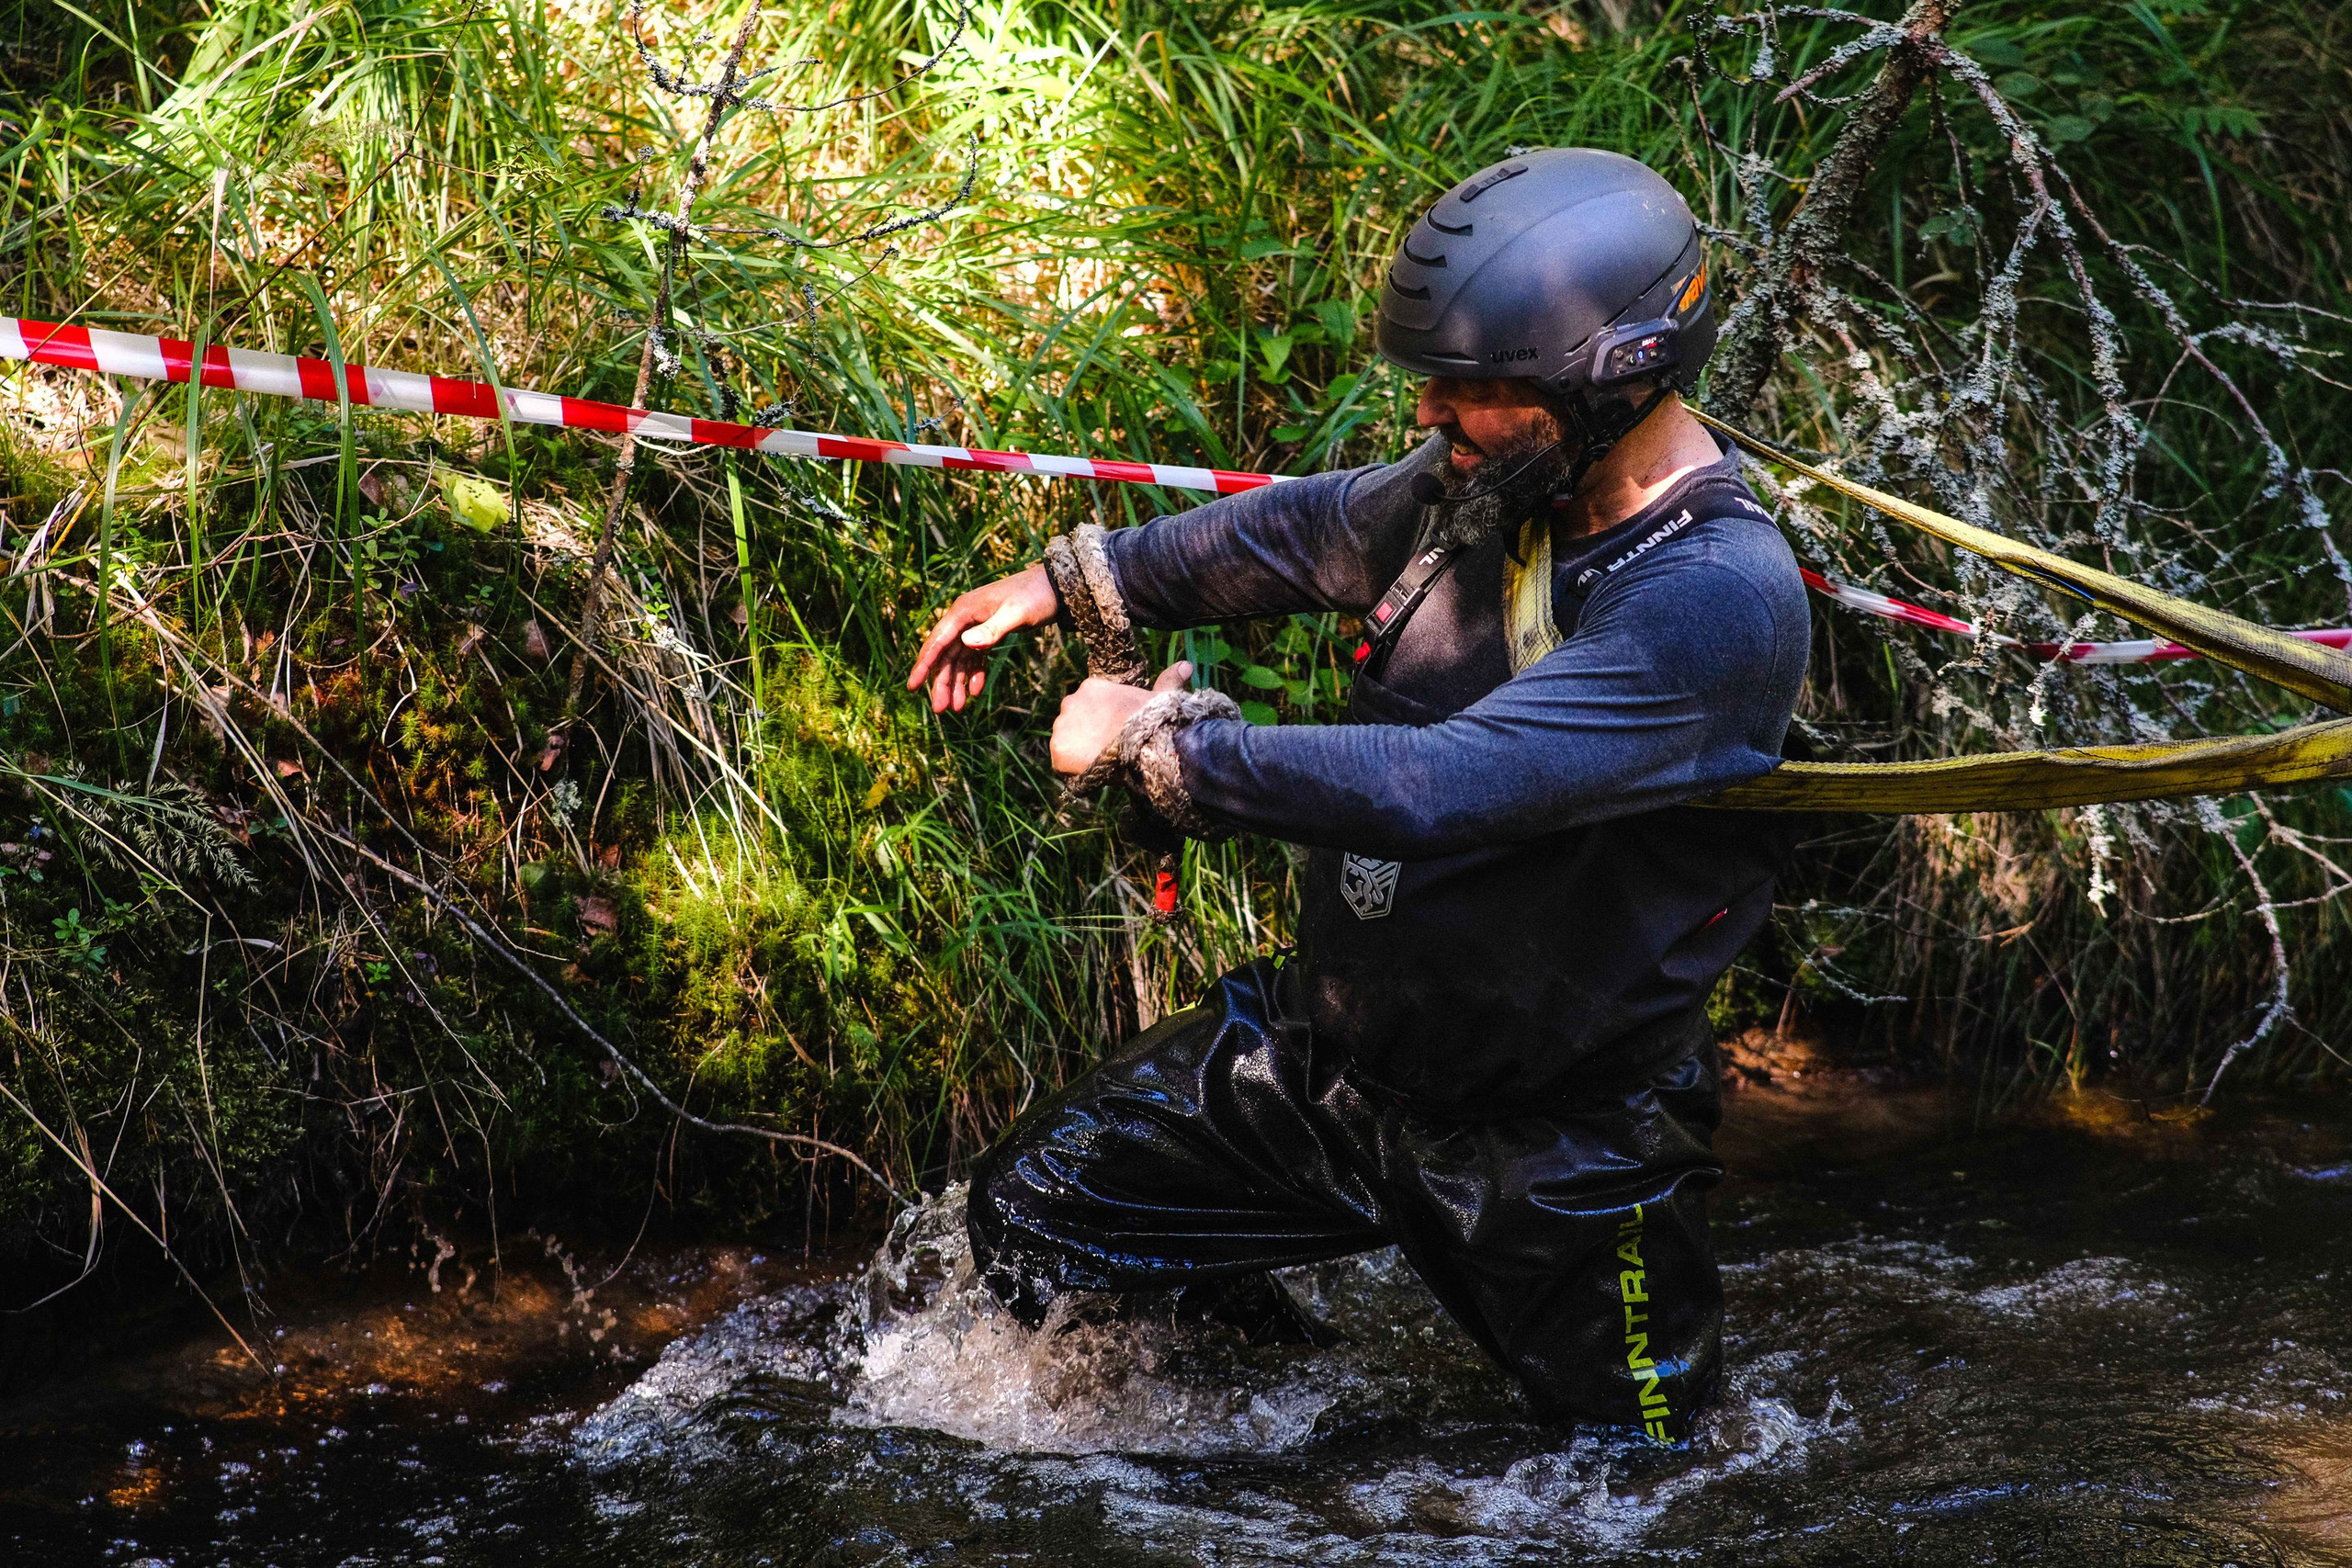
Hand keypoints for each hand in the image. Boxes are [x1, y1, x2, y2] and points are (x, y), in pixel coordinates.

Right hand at [906, 563, 1059, 712]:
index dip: (924, 665)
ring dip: (957, 683)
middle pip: (946, 655)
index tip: (912, 687)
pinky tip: (975, 691)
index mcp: (963, 611)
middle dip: (942, 682)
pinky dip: (974, 673)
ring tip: (958, 708)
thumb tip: (965, 644)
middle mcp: (965, 618)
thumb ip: (991, 630)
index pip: (937, 641)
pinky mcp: (989, 632)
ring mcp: (976, 626)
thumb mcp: (1015, 614)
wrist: (1055, 586)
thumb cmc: (1035, 597)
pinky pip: (975, 657)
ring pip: (959, 659)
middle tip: (941, 710)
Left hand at [1050, 662, 1192, 775]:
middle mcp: (1070, 701)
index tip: (1116, 734)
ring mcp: (1062, 725)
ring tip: (1101, 760)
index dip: (1103, 723)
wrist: (1145, 747)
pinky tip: (1092, 770)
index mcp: (1091, 686)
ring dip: (1079, 751)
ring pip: (1067, 741)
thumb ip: (1168, 681)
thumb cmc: (1155, 720)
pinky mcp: (1059, 748)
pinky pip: (1062, 762)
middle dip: (1087, 735)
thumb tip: (1186, 665)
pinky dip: (1073, 768)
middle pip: (1075, 723)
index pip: (1089, 708)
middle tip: (1108, 749)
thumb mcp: (1161, 697)